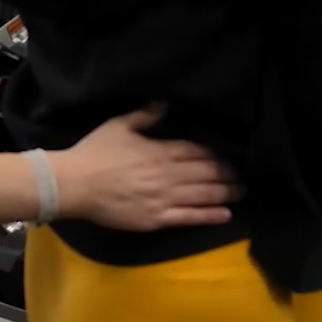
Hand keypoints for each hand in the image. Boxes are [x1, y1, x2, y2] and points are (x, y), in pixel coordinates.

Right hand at [47, 104, 239, 230]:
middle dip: (228, 174)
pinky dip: (210, 216)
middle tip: (245, 175)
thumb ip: (144, 116)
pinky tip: (226, 215)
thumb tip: (164, 103)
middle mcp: (169, 174)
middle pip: (206, 173)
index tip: (232, 155)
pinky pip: (190, 218)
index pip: (197, 151)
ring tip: (242, 191)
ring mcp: (165, 198)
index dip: (217, 154)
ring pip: (204, 195)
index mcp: (160, 151)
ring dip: (226, 193)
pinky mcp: (157, 219)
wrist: (75, 185)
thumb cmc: (95, 153)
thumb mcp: (118, 126)